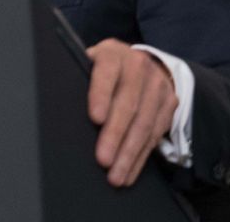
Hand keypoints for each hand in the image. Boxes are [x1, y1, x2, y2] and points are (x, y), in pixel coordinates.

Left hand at [86, 38, 178, 186]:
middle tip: (103, 159)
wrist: (140, 62)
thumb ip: (80, 81)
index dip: (101, 94)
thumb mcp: (90, 65)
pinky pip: (155, 134)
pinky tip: (129, 172)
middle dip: (115, 134)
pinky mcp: (169, 103)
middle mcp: (138, 65)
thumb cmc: (103, 70)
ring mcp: (157, 84)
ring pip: (144, 123)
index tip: (95, 118)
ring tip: (115, 175)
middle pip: (128, 103)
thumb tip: (60, 111)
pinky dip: (141, 157)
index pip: (107, 71)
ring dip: (129, 153)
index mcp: (112, 54)